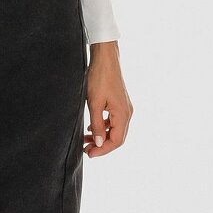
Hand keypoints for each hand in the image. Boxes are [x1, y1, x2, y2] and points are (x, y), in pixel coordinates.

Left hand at [83, 40, 130, 156]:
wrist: (105, 58)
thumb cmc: (99, 78)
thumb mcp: (94, 103)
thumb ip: (97, 125)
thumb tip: (99, 142)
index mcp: (123, 113)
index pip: (117, 140)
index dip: (103, 150)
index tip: (89, 154)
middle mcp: (127, 112)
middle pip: (117, 137)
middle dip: (102, 145)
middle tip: (86, 150)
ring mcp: (124, 107)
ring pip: (115, 129)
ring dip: (102, 137)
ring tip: (86, 140)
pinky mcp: (119, 103)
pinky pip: (113, 121)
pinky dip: (103, 127)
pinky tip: (91, 128)